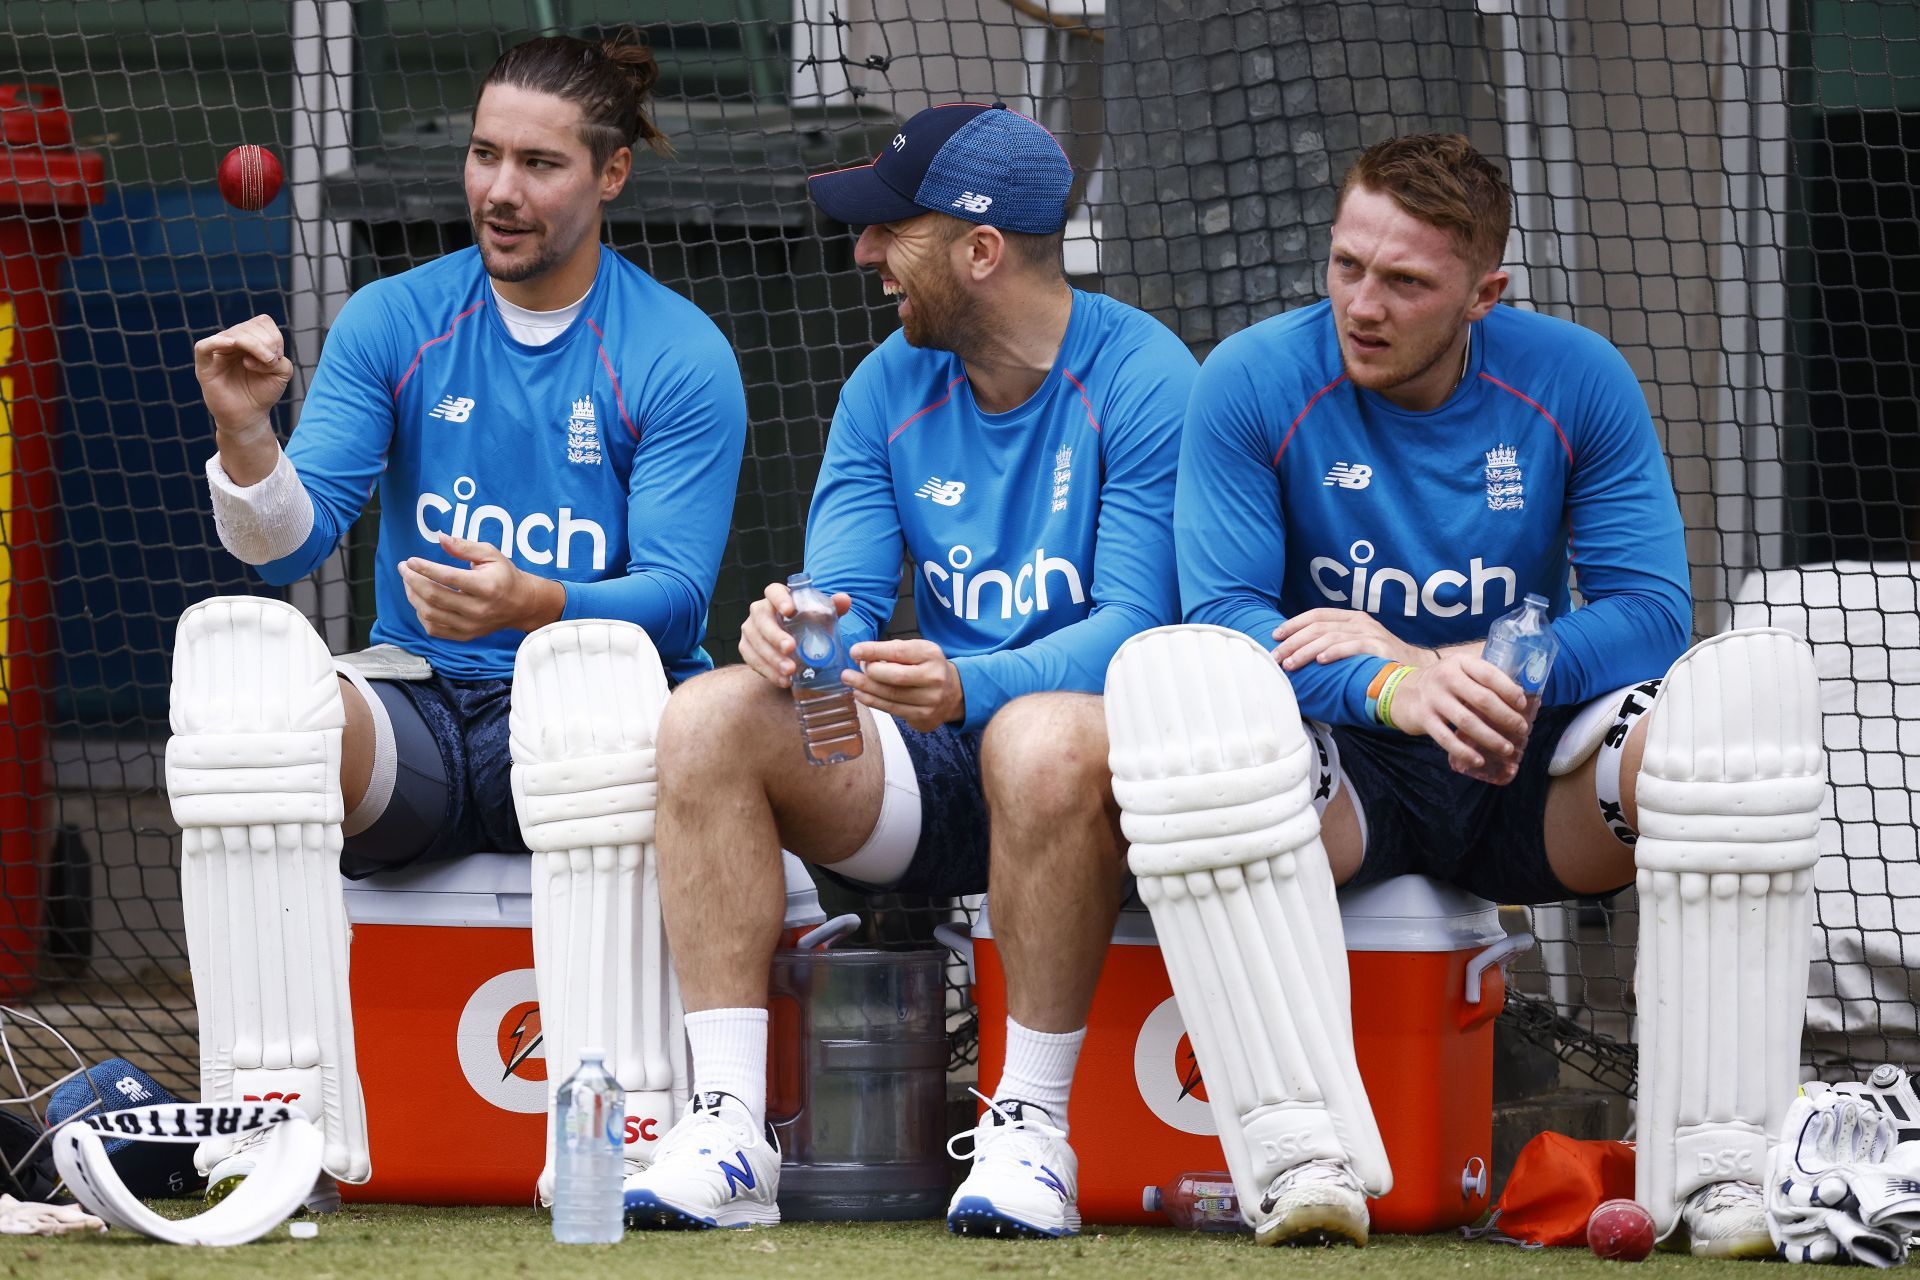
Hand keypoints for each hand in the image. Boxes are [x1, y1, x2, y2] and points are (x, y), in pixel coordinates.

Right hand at [193, 315, 292, 434]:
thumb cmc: (262, 392)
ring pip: (232, 334)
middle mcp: (232, 342)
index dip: (274, 335)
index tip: (279, 355)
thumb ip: (279, 358)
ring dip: (253, 345)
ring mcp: (217, 352)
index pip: (261, 322)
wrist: (248, 416)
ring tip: (264, 362)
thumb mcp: (281, 372)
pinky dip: (218, 341)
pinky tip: (232, 344)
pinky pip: (203, 346)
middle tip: (271, 361)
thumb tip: (256, 355)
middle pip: (248, 326)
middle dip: (266, 342)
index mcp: (250, 340)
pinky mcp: (204, 366)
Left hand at [397, 534, 562, 640]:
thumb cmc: (504, 575)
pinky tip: (420, 601)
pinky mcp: (465, 635)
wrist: (521, 604)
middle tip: (403, 568)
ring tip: (409, 582)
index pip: (449, 577)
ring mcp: (471, 625)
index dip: (425, 569)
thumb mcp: (490, 554)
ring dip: (413, 596)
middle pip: (435, 596)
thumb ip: (464, 546)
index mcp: (487, 586)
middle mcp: (478, 609)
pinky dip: (422, 614)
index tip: (410, 561)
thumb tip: (441, 538)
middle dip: (413, 580)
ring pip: (430, 614)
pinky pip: (434, 629)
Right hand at [738, 580, 850, 686]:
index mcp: (777, 597)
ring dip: (772, 657)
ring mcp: (750, 629)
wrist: (792, 645)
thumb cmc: (807, 624)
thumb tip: (844, 600)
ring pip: (755, 641)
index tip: (790, 611)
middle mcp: (759, 610)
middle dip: (775, 634)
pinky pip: (752, 659)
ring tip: (790, 671)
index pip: (773, 591)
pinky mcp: (746, 648)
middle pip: (761, 618)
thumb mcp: (821, 616)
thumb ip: (833, 607)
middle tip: (791, 648)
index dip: (779, 599)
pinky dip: (768, 671)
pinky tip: (783, 680)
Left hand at [844, 638, 963, 731]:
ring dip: (865, 689)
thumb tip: (864, 656)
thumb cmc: (928, 668)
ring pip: (891, 696)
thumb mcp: (918, 651)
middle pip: (895, 677)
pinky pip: (892, 709)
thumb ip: (894, 651)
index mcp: (931, 654)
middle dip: (869, 674)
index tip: (855, 651)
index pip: (899, 651)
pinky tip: (861, 694)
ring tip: (850, 681)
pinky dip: (873, 701)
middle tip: (850, 671)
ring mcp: (930, 699)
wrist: (953, 693)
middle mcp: (934, 677)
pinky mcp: (923, 716)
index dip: (874, 651)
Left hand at [1273, 608, 1434, 671]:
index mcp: (1352, 618)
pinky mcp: (1380, 648)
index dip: (1293, 624)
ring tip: (1290, 663)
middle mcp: (1360, 622)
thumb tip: (1300, 653)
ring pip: (1330, 637)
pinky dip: (1334, 652)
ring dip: (1306, 650)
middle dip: (1292, 641)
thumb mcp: (1357, 646)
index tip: (1275, 635)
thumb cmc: (1381, 662)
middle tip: (1276, 655)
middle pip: (1318, 626)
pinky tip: (1320, 661)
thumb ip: (1335, 644)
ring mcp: (1371, 634)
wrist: (1418, 670)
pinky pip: (1353, 647)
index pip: (1317, 614)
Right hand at [1384, 654, 1532, 783]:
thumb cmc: (1443, 683)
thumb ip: (1482, 677)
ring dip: (1490, 737)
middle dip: (1506, 717)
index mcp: (1460, 662)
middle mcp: (1445, 677)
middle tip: (1521, 729)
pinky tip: (1478, 760)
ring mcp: (1433, 698)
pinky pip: (1446, 738)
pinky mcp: (1423, 718)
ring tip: (1507, 748)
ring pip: (1467, 721)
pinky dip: (1464, 751)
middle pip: (1482, 699)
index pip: (1489, 674)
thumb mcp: (1460, 670)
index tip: (1523, 704)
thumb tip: (1521, 695)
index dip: (1509, 690)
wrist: (1403, 692)